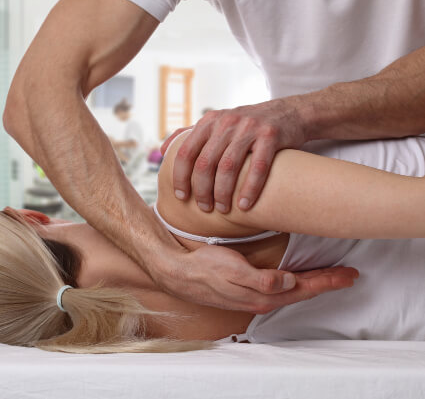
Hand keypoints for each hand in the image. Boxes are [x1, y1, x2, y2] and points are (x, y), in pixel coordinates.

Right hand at [151, 244, 358, 313]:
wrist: (181, 273)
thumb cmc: (206, 268)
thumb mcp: (233, 270)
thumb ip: (262, 279)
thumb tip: (289, 282)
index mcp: (264, 295)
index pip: (304, 287)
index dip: (328, 280)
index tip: (349, 274)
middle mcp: (264, 299)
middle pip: (303, 291)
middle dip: (328, 283)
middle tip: (349, 275)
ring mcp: (256, 297)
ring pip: (294, 292)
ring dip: (314, 284)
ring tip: (331, 277)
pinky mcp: (249, 291)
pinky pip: (281, 290)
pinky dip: (297, 285)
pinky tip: (298, 281)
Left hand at [161, 97, 306, 212]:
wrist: (288, 113)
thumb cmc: (247, 125)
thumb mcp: (217, 122)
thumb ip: (189, 134)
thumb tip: (162, 150)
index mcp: (209, 121)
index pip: (186, 151)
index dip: (180, 177)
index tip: (181, 196)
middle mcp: (226, 122)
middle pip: (205, 162)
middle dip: (202, 190)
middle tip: (204, 208)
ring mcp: (249, 128)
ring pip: (228, 166)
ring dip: (223, 192)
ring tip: (223, 209)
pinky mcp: (271, 136)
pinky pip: (258, 167)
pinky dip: (250, 189)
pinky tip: (244, 204)